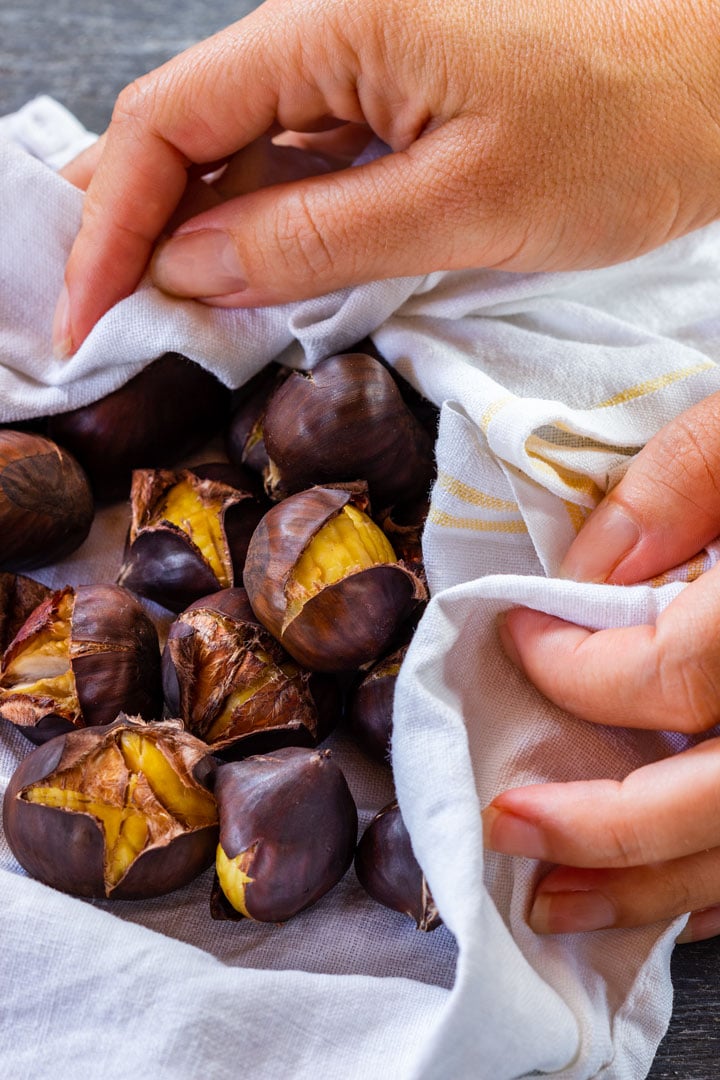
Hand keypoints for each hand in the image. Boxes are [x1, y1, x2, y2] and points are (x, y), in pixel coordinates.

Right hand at [55, 0, 719, 354]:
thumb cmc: (629, 121)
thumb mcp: (461, 203)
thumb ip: (312, 237)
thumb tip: (192, 268)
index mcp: (332, 24)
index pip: (168, 121)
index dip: (108, 224)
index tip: (85, 318)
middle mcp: (329, 33)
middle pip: (188, 132)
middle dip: (135, 234)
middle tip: (105, 330)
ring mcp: (363, 70)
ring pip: (242, 156)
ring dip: (198, 240)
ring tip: (164, 324)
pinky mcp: (398, 108)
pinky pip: (304, 169)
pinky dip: (267, 233)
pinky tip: (251, 287)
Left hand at [487, 391, 719, 940]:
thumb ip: (677, 485)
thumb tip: (588, 573)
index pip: (674, 673)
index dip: (577, 667)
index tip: (519, 635)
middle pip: (717, 800)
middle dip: (601, 827)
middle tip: (507, 823)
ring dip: (653, 890)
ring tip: (556, 900)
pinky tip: (673, 897)